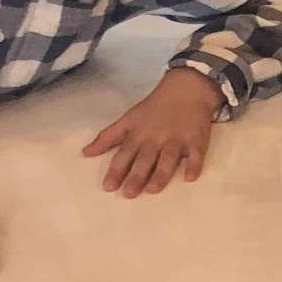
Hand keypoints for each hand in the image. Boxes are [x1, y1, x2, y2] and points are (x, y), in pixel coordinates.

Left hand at [81, 67, 224, 196]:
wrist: (186, 88)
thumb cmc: (154, 107)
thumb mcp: (128, 119)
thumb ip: (107, 137)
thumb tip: (85, 153)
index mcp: (138, 134)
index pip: (124, 154)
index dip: (116, 170)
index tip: (108, 187)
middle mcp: (156, 138)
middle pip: (145, 159)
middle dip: (136, 176)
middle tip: (129, 193)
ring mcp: (178, 139)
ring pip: (168, 158)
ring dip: (161, 173)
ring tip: (153, 189)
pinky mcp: (197, 139)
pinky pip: (196, 154)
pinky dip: (194, 165)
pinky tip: (190, 178)